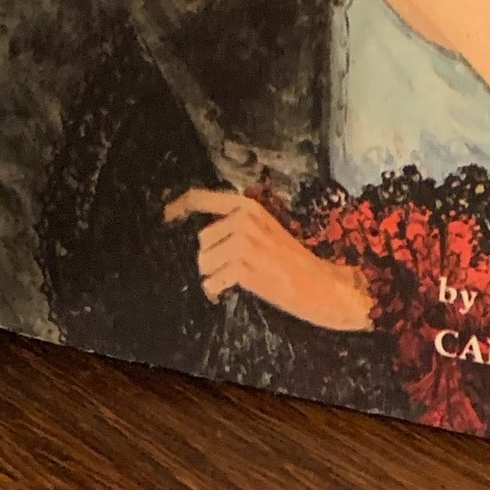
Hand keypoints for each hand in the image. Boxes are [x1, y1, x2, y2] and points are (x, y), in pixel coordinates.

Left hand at [162, 189, 373, 330]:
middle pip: (201, 240)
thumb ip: (238, 225)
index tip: (165, 215)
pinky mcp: (243, 267)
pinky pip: (211, 282)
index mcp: (249, 205)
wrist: (324, 284)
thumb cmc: (295, 261)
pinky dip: (217, 290)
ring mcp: (243, 242)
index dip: (178, 206)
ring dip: (215, 275)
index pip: (202, 198)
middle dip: (212, 257)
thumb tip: (204, 232)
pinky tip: (231, 291)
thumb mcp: (267, 230)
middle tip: (235, 268)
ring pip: (204, 262)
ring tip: (239, 279)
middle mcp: (243, 218)